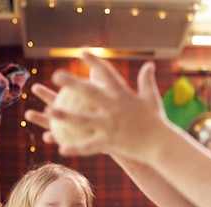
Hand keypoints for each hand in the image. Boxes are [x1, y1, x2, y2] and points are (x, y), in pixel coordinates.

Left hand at [25, 52, 174, 159]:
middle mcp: (115, 108)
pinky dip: (75, 148)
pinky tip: (60, 149)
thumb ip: (147, 80)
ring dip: (65, 116)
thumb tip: (150, 65)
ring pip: (83, 120)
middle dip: (72, 83)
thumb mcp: (151, 98)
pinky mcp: (110, 142)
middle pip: (90, 93)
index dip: (94, 62)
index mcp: (124, 95)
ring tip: (49, 111)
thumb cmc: (156, 121)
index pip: (107, 74)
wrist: (162, 145)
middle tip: (56, 75)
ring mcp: (111, 125)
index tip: (82, 52)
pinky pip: (89, 146)